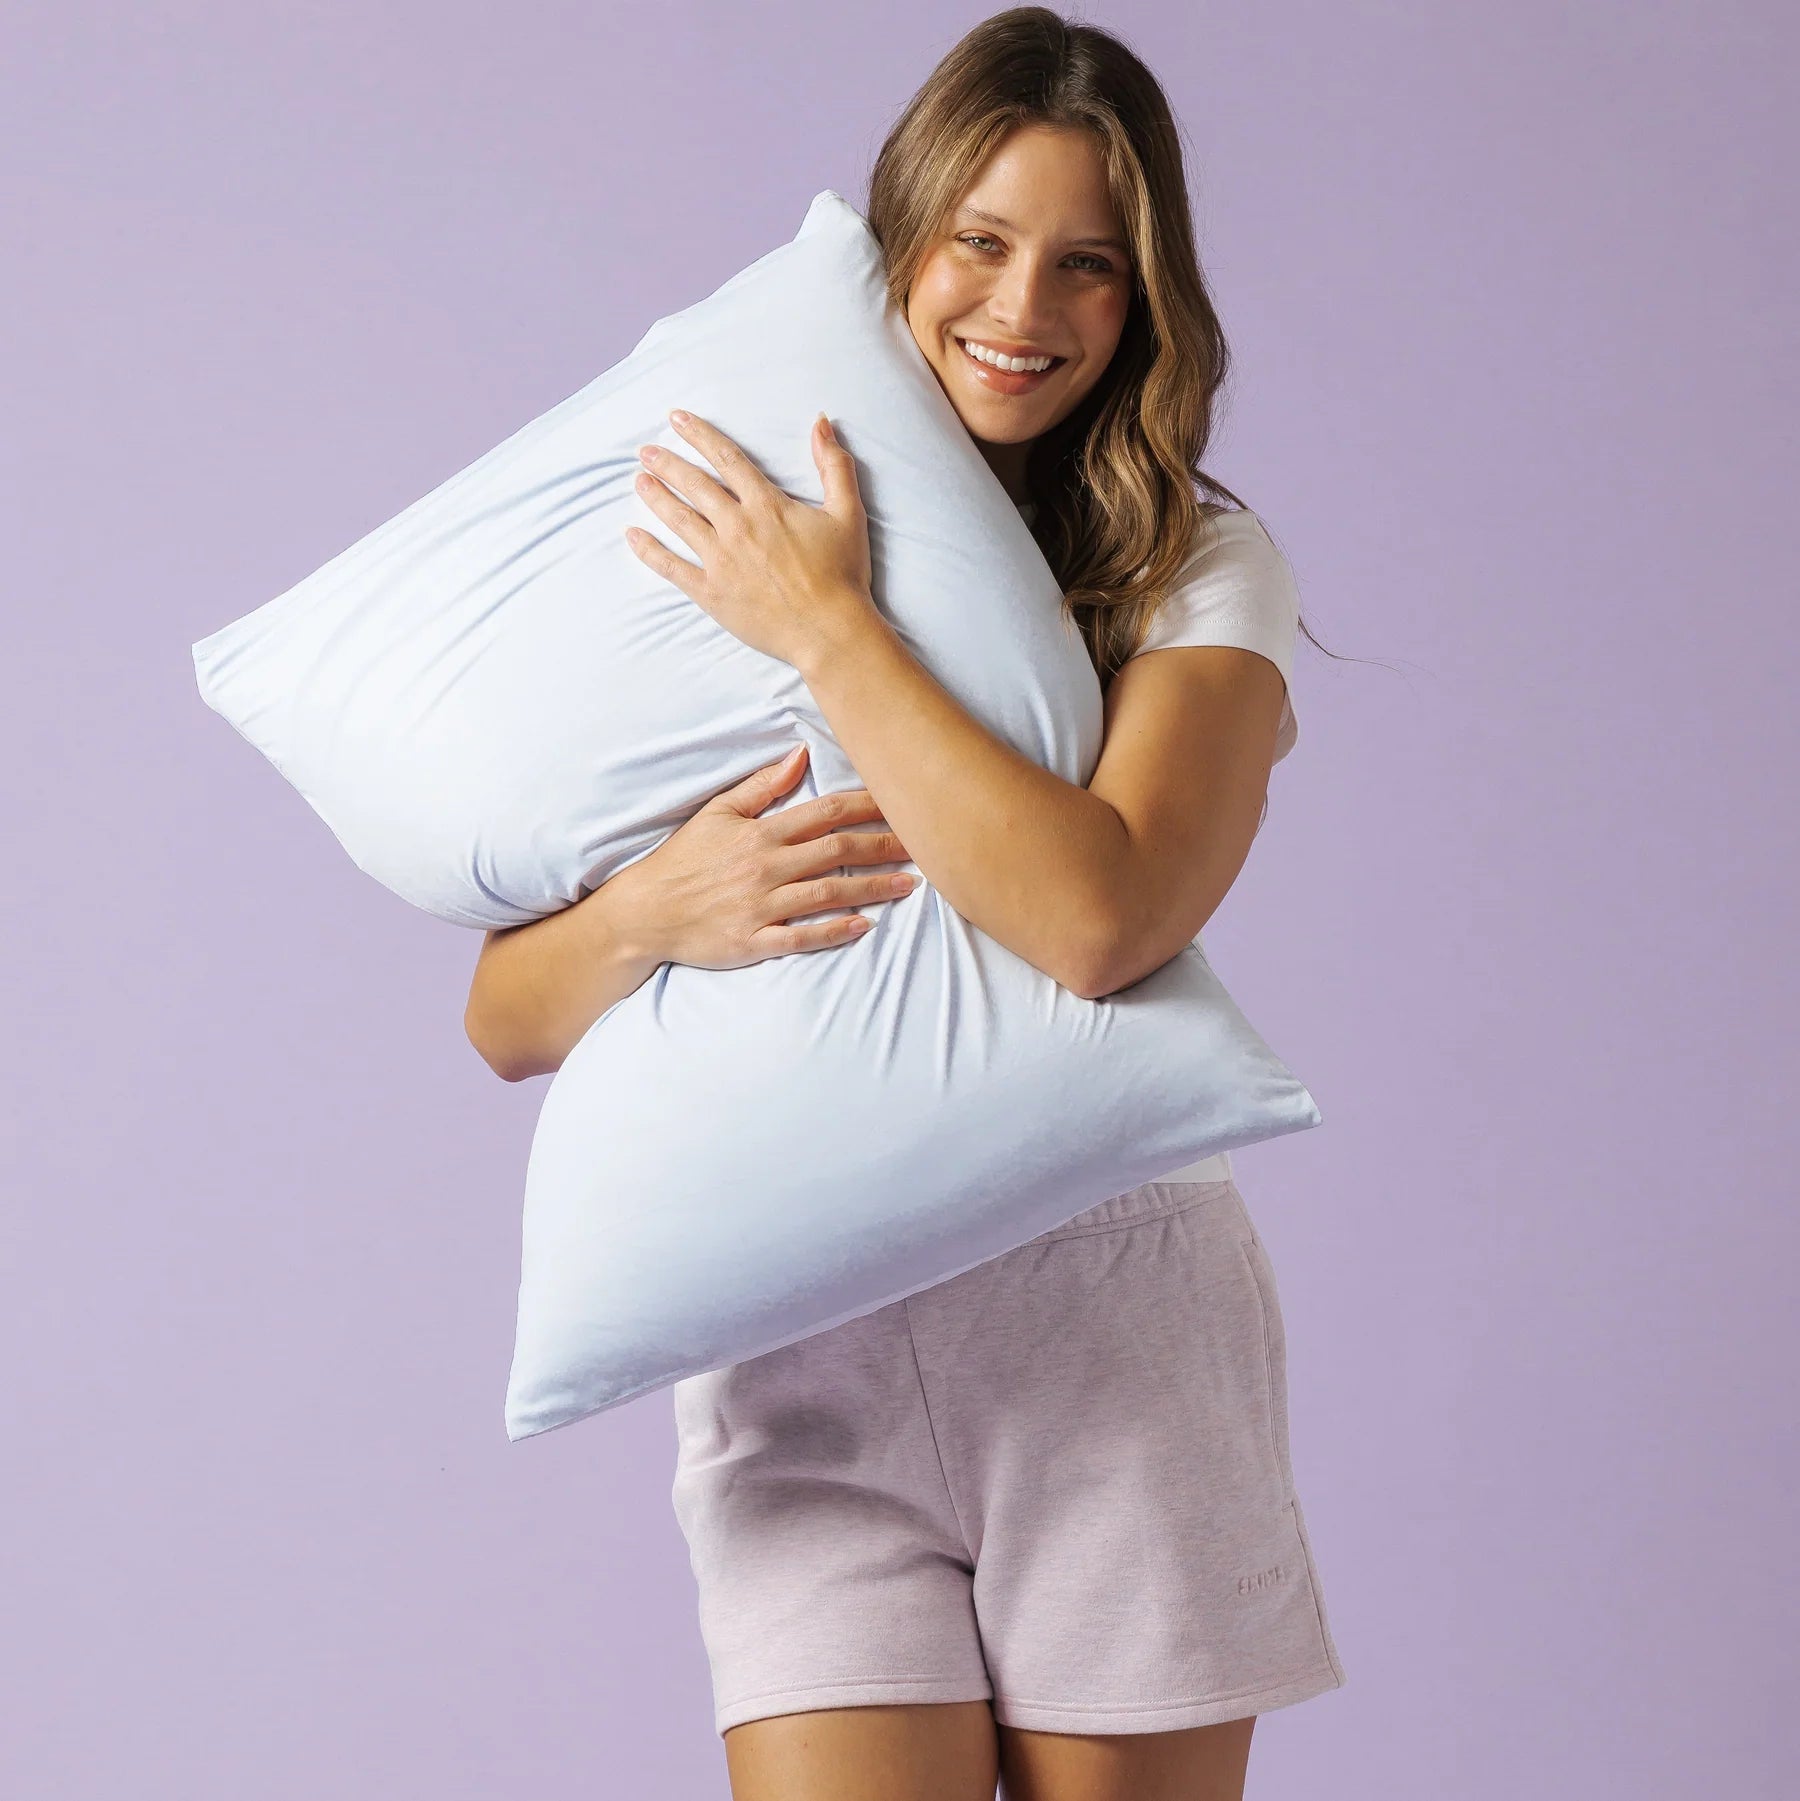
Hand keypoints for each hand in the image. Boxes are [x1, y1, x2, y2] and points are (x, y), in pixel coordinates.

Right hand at [608, 742, 915, 970]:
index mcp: (760, 832)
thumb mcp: (717, 813)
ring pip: (828, 893)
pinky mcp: (754, 940)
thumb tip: (800, 755)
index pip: (824, 812)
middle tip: (926, 843)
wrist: (644, 912)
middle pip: (837, 850)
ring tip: (911, 884)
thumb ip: (761, 786)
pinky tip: (865, 926)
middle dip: (885, 845)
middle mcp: (766, 866)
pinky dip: (834, 931)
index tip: (903, 801)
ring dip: (872, 887)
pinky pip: (801, 936)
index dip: (867, 806)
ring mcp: (761, 905)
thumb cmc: (682, 859)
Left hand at [625, 409, 879, 670]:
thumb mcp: (848, 513)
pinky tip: (632, 535)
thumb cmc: (843, 575)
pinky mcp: (711, 592)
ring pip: (680, 520)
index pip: (726, 459)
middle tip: (646, 451)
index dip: (700, 435)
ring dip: (657, 497)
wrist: (829, 631)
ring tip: (639, 481)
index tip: (677, 419)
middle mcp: (737, 527)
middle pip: (694, 485)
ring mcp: (720, 560)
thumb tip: (821, 422)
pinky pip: (672, 567)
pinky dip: (649, 551)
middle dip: (668, 464)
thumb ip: (834, 466)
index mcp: (767, 505)